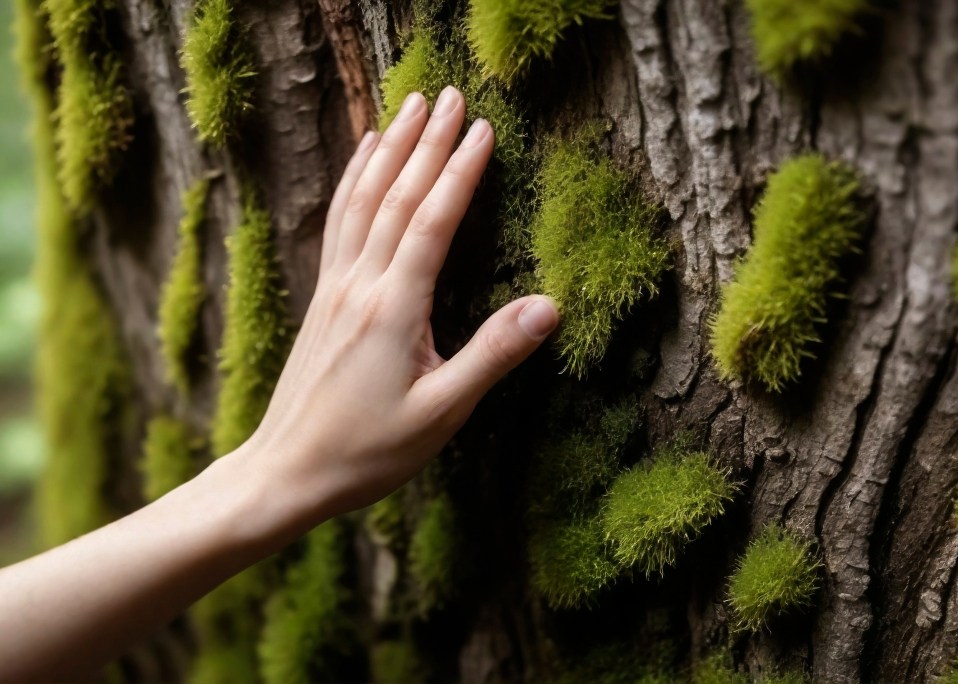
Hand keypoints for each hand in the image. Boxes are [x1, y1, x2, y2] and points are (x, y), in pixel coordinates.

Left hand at [241, 86, 558, 524]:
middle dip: (426, 142)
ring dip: (387, 150)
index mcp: (394, 309)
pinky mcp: (323, 298)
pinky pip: (337, 222)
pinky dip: (352, 182)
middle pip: (395, 197)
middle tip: (450, 94)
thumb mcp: (442, 413)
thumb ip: (493, 356)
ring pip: (361, 201)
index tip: (484, 129)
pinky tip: (360, 160)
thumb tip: (549, 306)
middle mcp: (360, 286)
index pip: (432, 222)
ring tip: (406, 107)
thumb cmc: (366, 451)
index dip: (460, 172)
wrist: (286, 471)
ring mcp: (335, 288)